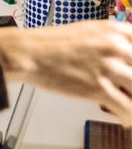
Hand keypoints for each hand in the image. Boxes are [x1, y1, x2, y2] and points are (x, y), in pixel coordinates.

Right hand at [0, 20, 131, 125]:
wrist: (27, 52)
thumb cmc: (50, 44)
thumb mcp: (87, 32)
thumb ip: (111, 42)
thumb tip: (126, 60)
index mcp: (114, 30)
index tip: (131, 72)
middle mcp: (115, 47)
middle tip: (126, 90)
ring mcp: (109, 67)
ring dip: (131, 100)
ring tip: (124, 105)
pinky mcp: (99, 88)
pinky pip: (128, 110)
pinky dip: (127, 117)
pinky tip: (122, 118)